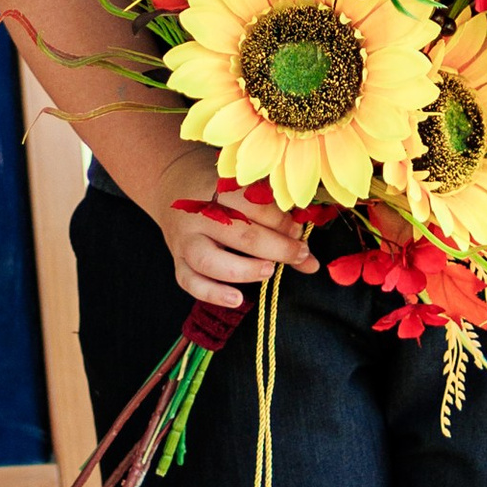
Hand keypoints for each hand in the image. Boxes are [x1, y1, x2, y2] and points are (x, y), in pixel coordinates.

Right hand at [151, 158, 318, 308]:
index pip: (255, 206)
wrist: (174, 185)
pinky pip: (190, 282)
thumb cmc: (222, 192)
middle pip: (241, 234)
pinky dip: (212, 294)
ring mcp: (186, 239)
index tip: (299, 230)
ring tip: (270, 271)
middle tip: (299, 253)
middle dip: (276, 248)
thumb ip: (279, 224)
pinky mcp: (178, 260)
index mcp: (220, 189)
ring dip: (245, 270)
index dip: (282, 222)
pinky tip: (236, 300)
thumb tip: (312, 263)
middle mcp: (200, 214)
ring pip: (211, 260)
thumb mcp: (247, 195)